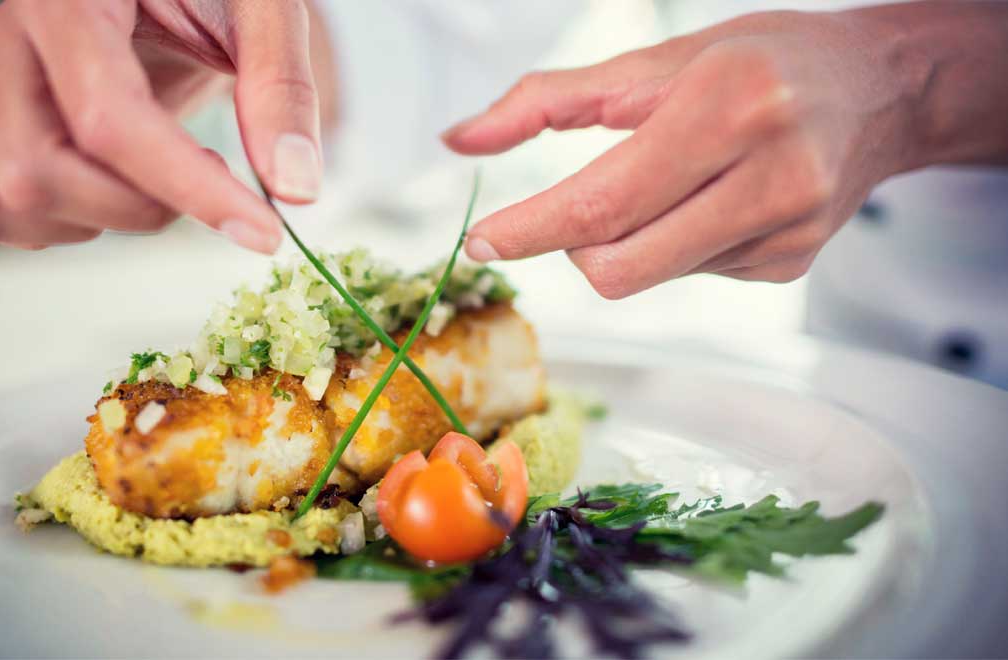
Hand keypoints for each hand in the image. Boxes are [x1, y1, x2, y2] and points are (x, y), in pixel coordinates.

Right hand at [0, 0, 322, 251]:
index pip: (109, 118)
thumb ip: (281, 88)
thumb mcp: (262, 10)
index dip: (188, 189)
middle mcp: (12, 41)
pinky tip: (113, 194)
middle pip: (39, 171)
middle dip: (139, 206)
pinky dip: (55, 226)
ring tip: (163, 177)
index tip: (261, 232)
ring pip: (12, 198)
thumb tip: (293, 190)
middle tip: (210, 176)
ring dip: (101, 218)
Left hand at [443, 10, 932, 296]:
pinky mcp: (788, 266)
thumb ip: (547, 99)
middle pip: (617, 264)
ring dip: (626, 241)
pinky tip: (711, 202)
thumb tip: (459, 140)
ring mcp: (785, 232)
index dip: (531, 229)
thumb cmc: (760, 63)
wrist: (875, 92)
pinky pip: (685, 275)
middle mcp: (769, 175)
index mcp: (730, 107)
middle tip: (577, 204)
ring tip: (673, 182)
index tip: (480, 241)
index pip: (604, 201)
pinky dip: (672, 245)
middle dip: (573, 245)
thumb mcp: (654, 58)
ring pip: (646, 276)